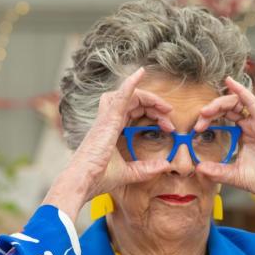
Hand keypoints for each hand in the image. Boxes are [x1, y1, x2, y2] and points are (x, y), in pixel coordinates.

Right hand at [43, 67, 174, 219]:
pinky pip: (120, 96)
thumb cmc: (98, 178)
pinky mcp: (108, 119)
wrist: (84, 182)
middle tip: (170, 116)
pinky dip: (129, 84)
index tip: (168, 126)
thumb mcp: (129, 173)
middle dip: (155, 105)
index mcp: (112, 130)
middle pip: (134, 101)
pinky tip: (139, 73)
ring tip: (163, 106)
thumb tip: (165, 166)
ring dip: (148, 97)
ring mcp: (107, 118)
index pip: (134, 111)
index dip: (152, 114)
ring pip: (129, 95)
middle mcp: (108, 120)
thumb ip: (147, 169)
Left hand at [193, 76, 254, 219]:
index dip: (209, 121)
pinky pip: (252, 102)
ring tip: (206, 111)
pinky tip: (230, 83)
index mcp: (244, 136)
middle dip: (211, 112)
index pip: (223, 120)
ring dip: (219, 104)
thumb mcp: (235, 175)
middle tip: (199, 120)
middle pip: (227, 109)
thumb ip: (217, 171)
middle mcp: (251, 126)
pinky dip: (241, 91)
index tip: (196, 129)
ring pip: (236, 103)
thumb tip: (198, 168)